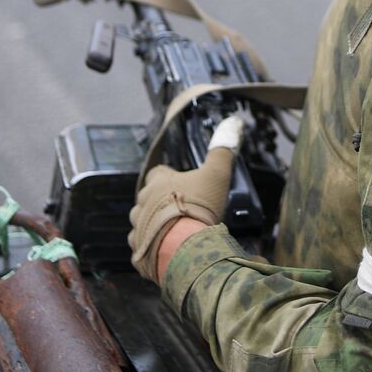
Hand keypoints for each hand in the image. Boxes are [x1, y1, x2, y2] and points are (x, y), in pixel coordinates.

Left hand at [128, 116, 242, 281]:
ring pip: (142, 221)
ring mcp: (138, 226)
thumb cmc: (199, 207)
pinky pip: (141, 244)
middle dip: (160, 202)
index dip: (167, 177)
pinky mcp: (138, 248)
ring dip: (153, 223)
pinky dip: (151, 245)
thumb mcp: (216, 174)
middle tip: (180, 210)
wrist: (185, 246)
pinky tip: (165, 249)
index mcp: (158, 182)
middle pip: (147, 198)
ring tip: (173, 231)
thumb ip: (222, 150)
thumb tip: (233, 122)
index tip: (180, 183)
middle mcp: (143, 202)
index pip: (157, 173)